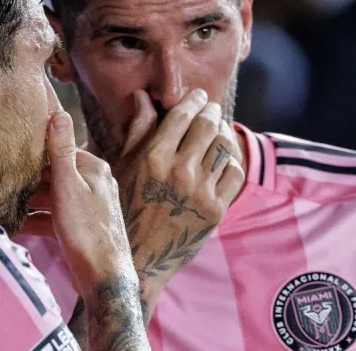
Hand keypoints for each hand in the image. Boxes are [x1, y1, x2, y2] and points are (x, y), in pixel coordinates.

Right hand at [27, 111, 147, 349]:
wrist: (104, 279)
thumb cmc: (87, 231)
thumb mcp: (68, 187)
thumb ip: (61, 151)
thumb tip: (59, 113)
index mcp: (95, 169)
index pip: (62, 149)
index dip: (37, 151)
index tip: (12, 151)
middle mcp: (95, 184)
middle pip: (56, 173)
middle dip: (31, 177)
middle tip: (3, 177)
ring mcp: (89, 208)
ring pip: (54, 197)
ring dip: (31, 200)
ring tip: (4, 201)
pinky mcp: (81, 229)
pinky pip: (54, 218)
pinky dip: (37, 220)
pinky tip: (16, 225)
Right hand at [115, 89, 244, 320]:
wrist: (140, 260)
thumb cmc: (124, 209)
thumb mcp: (121, 168)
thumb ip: (137, 130)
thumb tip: (142, 97)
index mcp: (153, 158)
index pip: (182, 115)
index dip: (193, 100)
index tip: (197, 96)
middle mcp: (179, 171)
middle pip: (208, 126)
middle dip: (211, 111)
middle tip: (210, 108)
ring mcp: (200, 191)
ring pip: (224, 147)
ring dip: (222, 133)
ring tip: (218, 129)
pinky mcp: (216, 210)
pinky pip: (234, 173)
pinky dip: (230, 160)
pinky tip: (221, 159)